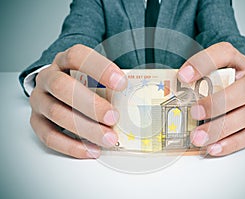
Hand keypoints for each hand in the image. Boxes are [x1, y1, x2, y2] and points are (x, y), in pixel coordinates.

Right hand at [30, 44, 126, 158]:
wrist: (57, 89)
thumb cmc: (82, 83)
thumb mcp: (94, 77)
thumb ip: (108, 86)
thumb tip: (133, 104)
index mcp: (64, 61)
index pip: (77, 57)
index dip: (100, 69)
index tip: (122, 83)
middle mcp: (48, 78)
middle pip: (62, 87)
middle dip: (90, 104)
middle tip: (113, 117)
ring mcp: (39, 100)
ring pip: (56, 113)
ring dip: (85, 129)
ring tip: (108, 139)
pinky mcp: (36, 122)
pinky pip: (49, 136)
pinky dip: (72, 146)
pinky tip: (92, 150)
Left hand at [178, 42, 244, 155]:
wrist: (244, 89)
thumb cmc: (223, 82)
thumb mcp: (208, 74)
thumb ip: (193, 80)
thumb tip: (170, 93)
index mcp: (237, 62)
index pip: (224, 54)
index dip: (203, 64)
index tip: (182, 76)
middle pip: (244, 89)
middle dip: (218, 102)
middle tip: (195, 112)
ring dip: (221, 128)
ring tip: (198, 137)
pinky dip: (230, 143)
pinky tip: (213, 147)